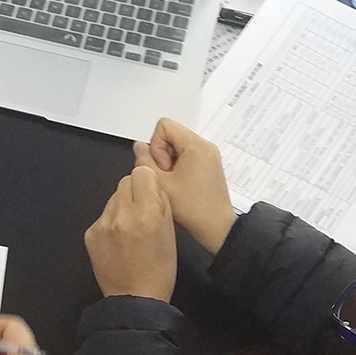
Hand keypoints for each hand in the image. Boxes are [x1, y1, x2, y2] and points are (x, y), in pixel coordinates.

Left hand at [83, 166, 176, 300]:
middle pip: (124, 182)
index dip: (148, 182)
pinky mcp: (90, 233)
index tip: (150, 195)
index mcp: (147, 212)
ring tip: (130, 229)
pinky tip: (118, 241)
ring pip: (113, 198)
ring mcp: (103, 224)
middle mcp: (122, 214)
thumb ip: (161, 202)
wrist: (134, 299)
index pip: (141, 173)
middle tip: (141, 211)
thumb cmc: (160, 268)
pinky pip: (103, 215)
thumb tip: (151, 184)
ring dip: (122, 207)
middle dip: (134, 192)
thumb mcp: (170, 231)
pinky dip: (111, 222)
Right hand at [133, 118, 235, 253]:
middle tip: (168, 178)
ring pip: (177, 147)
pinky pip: (187, 157)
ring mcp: (209, 156)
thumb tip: (139, 147)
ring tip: (174, 184)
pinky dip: (179, 169)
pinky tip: (180, 186)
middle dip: (162, 156)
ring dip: (170, 164)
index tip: (163, 168)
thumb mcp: (161, 184)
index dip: (156, 146)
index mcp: (195, 145)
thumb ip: (144, 162)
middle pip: (171, 136)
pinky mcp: (209, 166)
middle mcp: (205, 146)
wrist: (216, 228)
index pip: (164, 126)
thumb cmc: (193, 209)